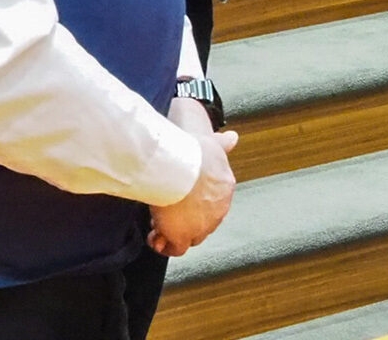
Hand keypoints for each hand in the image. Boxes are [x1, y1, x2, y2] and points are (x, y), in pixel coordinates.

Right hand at [148, 107, 237, 256]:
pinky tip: (154, 237)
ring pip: (190, 237)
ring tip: (158, 226)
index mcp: (225, 189)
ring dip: (174, 233)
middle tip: (169, 212)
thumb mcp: (213, 143)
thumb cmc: (193, 154)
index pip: (214, 203)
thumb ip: (222, 143)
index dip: (197, 203)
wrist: (180, 168)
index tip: (183, 198)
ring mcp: (202, 226)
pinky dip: (166, 246)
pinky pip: (176, 249)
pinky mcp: (183, 237)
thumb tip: (232, 137)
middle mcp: (218, 210)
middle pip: (203, 222)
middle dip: (186, 220)